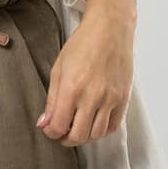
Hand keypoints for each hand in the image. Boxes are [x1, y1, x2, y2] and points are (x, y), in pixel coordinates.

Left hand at [36, 3, 135, 146]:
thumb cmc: (82, 44)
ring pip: (96, 135)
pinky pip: (112, 126)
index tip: (48, 128)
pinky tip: (93, 123)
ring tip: (76, 127)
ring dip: (83, 137)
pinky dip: (101, 131)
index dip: (50, 132)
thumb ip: (52, 99)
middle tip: (61, 132)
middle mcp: (93, 97)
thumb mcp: (59, 68)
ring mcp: (110, 99)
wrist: (110, 29)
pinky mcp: (123, 98)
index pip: (59, 126)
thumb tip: (44, 123)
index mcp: (72, 88)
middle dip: (65, 139)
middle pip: (78, 136)